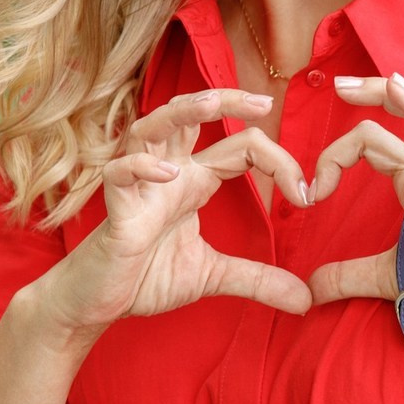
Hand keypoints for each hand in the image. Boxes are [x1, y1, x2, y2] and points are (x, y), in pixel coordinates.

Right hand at [36, 90, 312, 336]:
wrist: (96, 304)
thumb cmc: (146, 277)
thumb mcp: (213, 276)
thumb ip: (258, 280)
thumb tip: (306, 300)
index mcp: (194, 181)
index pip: (240, 148)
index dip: (278, 161)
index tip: (307, 194)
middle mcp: (168, 173)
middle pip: (192, 115)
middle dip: (227, 99)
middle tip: (264, 102)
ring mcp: (140, 187)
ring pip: (152, 128)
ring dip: (180, 112)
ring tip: (211, 105)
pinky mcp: (115, 211)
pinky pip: (119, 174)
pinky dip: (140, 167)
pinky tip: (169, 174)